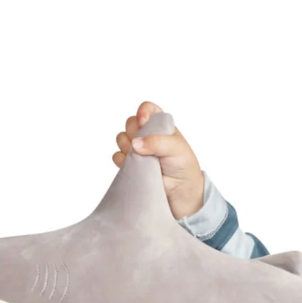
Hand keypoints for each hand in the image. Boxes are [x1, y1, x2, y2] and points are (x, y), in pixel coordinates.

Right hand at [113, 100, 205, 221]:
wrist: (182, 193)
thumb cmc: (183, 167)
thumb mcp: (176, 148)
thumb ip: (157, 142)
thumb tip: (135, 144)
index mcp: (160, 126)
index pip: (147, 109)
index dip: (142, 112)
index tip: (143, 122)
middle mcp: (147, 136)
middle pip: (130, 123)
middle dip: (134, 131)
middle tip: (145, 146)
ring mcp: (138, 150)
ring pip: (121, 138)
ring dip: (127, 146)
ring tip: (142, 158)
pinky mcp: (131, 165)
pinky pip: (117, 157)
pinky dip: (122, 160)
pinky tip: (134, 167)